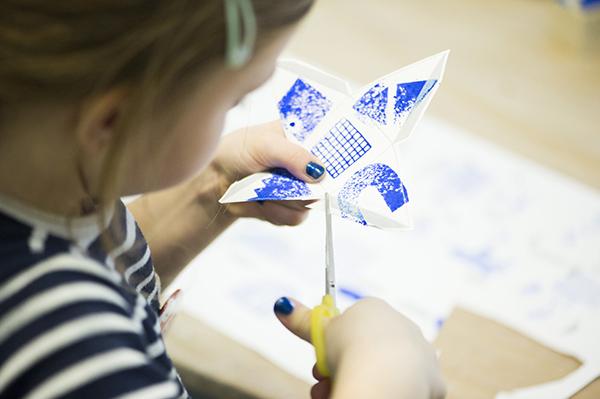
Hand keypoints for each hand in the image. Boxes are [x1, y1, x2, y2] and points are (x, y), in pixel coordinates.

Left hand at [211, 121, 325, 225]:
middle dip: (303, 186)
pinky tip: (262, 202)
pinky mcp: (289, 208)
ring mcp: (299, 188)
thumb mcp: (265, 145)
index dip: (337, 160)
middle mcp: (306, 164)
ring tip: (264, 189)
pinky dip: (277, 213)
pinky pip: (295, 218)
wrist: (215, 178)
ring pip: (309, 204)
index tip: (329, 168)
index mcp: (305, 139)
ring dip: (284, 200)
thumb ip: (293, 155)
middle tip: (284, 180)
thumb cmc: (238, 150)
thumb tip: (319, 172)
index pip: (334, 148)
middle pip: (325, 182)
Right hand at [273, 297, 445, 398]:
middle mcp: (402, 325)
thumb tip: (281, 304)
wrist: (385, 377)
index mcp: (375, 309)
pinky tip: (374, 397)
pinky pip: (406, 388)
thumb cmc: (352, 348)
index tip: (322, 359)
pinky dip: (389, 394)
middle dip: (343, 367)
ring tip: (339, 393)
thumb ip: (301, 319)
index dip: (333, 345)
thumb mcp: (320, 332)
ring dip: (362, 382)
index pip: (352, 325)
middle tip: (324, 379)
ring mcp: (421, 353)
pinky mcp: (433, 381)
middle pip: (366, 349)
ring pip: (385, 371)